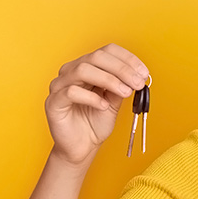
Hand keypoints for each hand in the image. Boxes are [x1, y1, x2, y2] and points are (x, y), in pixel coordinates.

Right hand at [44, 43, 148, 166]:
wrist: (82, 147)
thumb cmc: (96, 121)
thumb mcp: (115, 100)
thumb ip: (123, 85)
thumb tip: (138, 75)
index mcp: (88, 66)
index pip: (107, 51)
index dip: (128, 59)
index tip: (144, 72)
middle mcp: (71, 71)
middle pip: (97, 57)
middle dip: (122, 69)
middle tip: (138, 83)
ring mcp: (60, 85)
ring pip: (83, 70)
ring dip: (109, 80)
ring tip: (125, 92)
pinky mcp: (53, 102)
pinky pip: (71, 92)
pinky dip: (91, 97)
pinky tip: (103, 105)